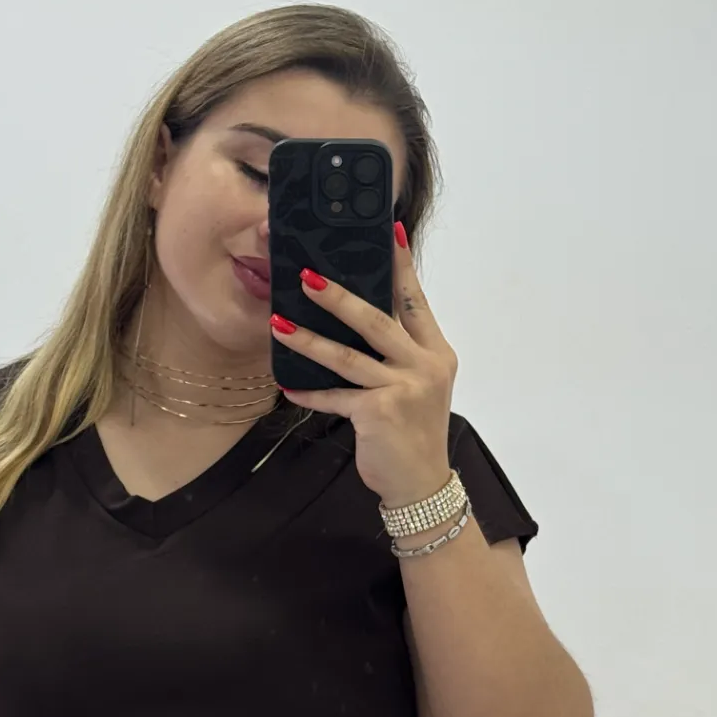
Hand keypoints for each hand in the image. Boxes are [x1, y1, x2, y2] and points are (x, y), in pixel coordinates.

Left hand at [270, 222, 455, 510]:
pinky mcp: (378, 414)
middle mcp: (424, 366)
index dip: (401, 266)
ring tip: (280, 323)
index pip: (415, 301)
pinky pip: (335, 397)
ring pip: (347, 356)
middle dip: (339, 296)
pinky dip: (310, 393)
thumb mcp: (418, 385)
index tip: (388, 232)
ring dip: (309, 339)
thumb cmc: (414, 432)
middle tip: (307, 274)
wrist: (422, 484)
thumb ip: (399, 353)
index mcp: (436, 352)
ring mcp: (403, 390)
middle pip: (377, 320)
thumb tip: (361, 317)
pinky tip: (287, 387)